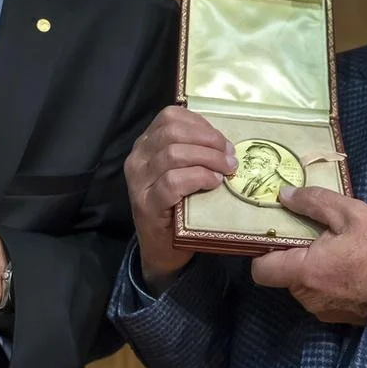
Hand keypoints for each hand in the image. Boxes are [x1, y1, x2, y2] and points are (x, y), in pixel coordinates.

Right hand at [124, 106, 236, 292]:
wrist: (162, 250)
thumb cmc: (178, 207)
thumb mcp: (183, 171)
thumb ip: (194, 151)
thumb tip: (225, 142)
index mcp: (146, 144)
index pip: (170, 116)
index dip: (201, 124)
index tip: (222, 141)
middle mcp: (137, 158)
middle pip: (173, 132)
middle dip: (208, 141)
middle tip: (230, 157)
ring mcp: (138, 182)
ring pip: (173, 154)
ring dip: (208, 159)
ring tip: (226, 171)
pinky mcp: (146, 204)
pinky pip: (173, 181)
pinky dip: (199, 177)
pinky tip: (213, 183)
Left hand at [250, 185, 366, 324]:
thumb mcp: (350, 214)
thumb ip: (312, 202)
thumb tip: (283, 195)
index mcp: (304, 273)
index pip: (260, 270)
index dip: (264, 251)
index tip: (279, 233)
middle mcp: (307, 298)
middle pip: (283, 274)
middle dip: (295, 255)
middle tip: (318, 235)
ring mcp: (323, 311)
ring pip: (303, 285)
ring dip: (313, 268)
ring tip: (339, 250)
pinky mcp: (338, 318)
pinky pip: (321, 296)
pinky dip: (328, 281)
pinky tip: (350, 267)